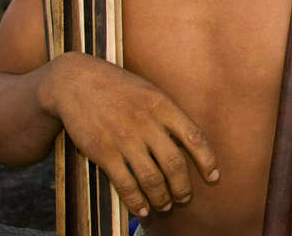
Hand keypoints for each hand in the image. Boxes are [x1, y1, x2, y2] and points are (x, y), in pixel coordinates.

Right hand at [38, 52, 218, 216]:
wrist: (78, 83)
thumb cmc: (120, 88)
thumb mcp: (151, 91)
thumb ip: (169, 115)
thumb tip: (188, 142)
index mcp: (163, 105)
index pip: (194, 137)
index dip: (207, 160)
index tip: (213, 176)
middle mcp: (147, 123)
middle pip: (174, 163)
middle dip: (182, 187)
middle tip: (184, 198)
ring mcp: (125, 139)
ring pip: (151, 178)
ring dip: (161, 197)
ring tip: (165, 205)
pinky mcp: (104, 152)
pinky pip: (125, 183)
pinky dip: (136, 201)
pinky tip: (142, 209)